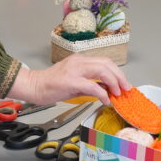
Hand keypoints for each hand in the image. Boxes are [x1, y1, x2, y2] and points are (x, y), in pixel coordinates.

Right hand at [8, 54, 130, 104]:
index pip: (105, 61)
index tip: (123, 84)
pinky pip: (92, 85)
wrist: (34, 86)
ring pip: (102, 70)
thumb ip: (91, 84)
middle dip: (120, 77)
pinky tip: (105, 100)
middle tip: (125, 89)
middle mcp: (78, 61)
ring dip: (113, 82)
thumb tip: (106, 90)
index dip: (117, 72)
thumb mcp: (75, 82)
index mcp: (80, 60)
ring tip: (117, 93)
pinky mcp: (70, 81)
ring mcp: (74, 70)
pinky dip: (102, 93)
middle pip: (107, 63)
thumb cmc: (52, 85)